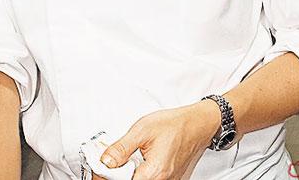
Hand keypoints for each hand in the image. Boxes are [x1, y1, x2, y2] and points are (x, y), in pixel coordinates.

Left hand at [97, 100, 220, 179]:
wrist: (197, 124)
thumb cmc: (175, 124)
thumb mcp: (142, 129)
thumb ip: (121, 148)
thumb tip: (105, 161)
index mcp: (154, 173)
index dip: (108, 177)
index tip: (101, 169)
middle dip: (118, 175)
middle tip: (112, 164)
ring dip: (130, 174)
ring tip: (127, 160)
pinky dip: (141, 174)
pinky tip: (138, 163)